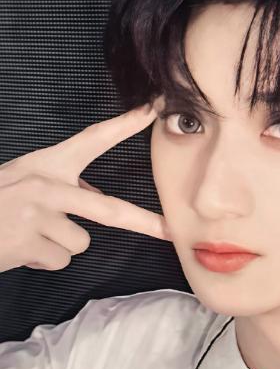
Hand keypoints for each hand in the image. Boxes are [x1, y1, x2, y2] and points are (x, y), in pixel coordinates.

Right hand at [0, 103, 169, 272]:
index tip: (154, 108)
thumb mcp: (27, 179)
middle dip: (144, 223)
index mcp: (48, 163)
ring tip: (30, 234)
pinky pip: (59, 260)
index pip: (94, 139)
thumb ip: (64, 186)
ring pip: (80, 242)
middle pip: (107, 209)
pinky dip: (43, 260)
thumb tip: (97, 201)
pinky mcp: (29, 243)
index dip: (125, 124)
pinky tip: (21, 247)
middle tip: (170, 231)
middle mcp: (46, 185)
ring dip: (60, 245)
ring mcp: (38, 214)